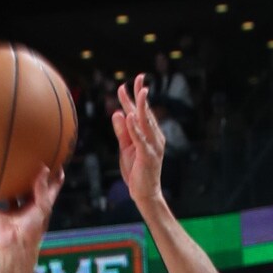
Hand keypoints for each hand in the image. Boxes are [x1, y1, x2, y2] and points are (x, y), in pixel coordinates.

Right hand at [0, 164, 63, 257]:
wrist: (15, 247)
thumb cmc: (33, 230)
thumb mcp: (41, 207)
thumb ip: (42, 188)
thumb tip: (44, 168)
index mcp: (39, 206)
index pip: (49, 188)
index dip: (54, 176)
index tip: (57, 161)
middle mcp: (25, 207)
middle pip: (28, 189)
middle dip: (28, 177)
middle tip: (27, 159)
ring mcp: (10, 211)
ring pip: (8, 195)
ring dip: (6, 186)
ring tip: (4, 169)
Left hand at [113, 75, 165, 208]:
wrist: (144, 194)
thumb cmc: (136, 171)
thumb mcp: (126, 148)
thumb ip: (122, 132)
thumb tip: (117, 113)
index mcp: (149, 134)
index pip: (141, 112)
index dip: (134, 97)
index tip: (128, 83)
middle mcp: (154, 138)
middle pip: (145, 113)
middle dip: (141, 96)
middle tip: (139, 78)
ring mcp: (153, 147)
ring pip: (146, 123)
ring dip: (142, 107)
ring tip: (139, 92)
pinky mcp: (148, 156)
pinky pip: (140, 140)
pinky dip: (135, 128)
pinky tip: (130, 116)